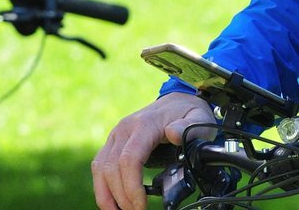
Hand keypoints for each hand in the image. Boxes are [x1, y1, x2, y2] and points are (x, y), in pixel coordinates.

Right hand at [92, 91, 215, 209]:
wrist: (177, 100)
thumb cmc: (188, 112)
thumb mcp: (198, 118)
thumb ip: (189, 127)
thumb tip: (173, 133)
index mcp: (144, 124)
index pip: (129, 159)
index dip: (132, 186)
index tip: (142, 205)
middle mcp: (124, 129)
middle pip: (112, 167)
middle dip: (122, 195)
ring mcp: (116, 135)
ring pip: (100, 167)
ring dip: (106, 194)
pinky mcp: (113, 143)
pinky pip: (99, 165)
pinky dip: (102, 186)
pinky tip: (112, 203)